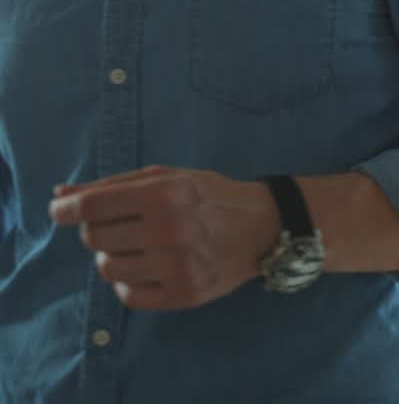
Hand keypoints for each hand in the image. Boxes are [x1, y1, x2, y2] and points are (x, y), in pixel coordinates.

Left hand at [49, 166, 279, 310]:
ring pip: (107, 268)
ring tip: (138, 246)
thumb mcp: (167, 177)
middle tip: (121, 225)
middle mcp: (169, 230)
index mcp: (164, 194)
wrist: (263, 227)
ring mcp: (177, 266)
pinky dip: (128, 282)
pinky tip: (146, 267)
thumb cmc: (209, 196)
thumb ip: (113, 184)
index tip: (60, 210)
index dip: (65, 209)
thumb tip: (60, 193)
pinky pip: (128, 295)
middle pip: (94, 237)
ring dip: (113, 256)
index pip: (92, 206)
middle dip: (98, 229)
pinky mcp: (184, 294)